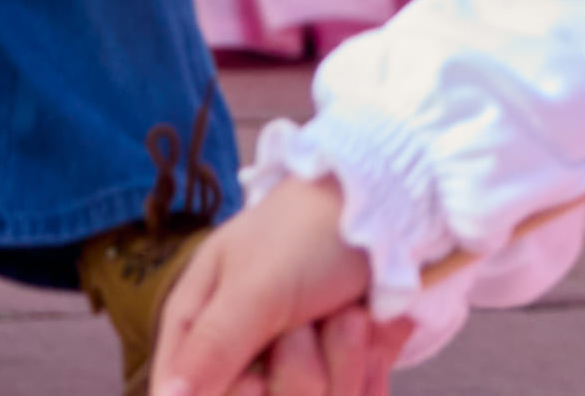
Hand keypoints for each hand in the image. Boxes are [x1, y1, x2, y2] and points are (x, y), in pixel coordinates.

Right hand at [145, 174, 393, 395]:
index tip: (258, 381)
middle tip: (307, 321)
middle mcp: (242, 355)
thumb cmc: (308, 232)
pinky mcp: (340, 373)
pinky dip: (370, 366)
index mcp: (198, 328)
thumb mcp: (255, 285)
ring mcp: (293, 367)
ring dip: (343, 358)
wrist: (385, 206)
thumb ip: (211, 347)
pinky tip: (372, 328)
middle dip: (298, 371)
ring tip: (348, 312)